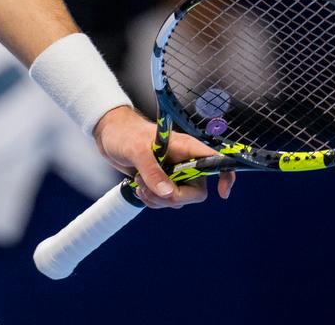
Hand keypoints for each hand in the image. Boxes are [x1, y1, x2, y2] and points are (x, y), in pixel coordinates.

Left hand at [92, 106, 233, 208]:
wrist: (109, 135)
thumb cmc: (125, 133)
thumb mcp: (137, 150)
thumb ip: (153, 171)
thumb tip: (168, 193)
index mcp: (187, 147)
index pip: (216, 160)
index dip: (225, 176)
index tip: (222, 194)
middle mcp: (185, 162)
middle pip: (196, 192)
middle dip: (174, 197)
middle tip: (152, 189)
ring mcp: (174, 174)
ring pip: (179, 200)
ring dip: (158, 199)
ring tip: (140, 183)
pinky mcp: (162, 183)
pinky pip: (165, 202)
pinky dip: (152, 200)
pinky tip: (140, 187)